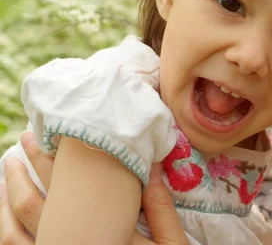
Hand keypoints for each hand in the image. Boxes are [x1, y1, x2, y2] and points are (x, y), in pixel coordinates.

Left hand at [0, 132, 188, 244]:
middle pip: (32, 206)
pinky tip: (7, 217)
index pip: (65, 191)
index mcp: (98, 236)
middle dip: (23, 170)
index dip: (50, 160)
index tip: (44, 133)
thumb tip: (150, 165)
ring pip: (14, 233)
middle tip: (23, 139)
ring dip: (6, 198)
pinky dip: (6, 232)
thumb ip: (161, 209)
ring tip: (7, 172)